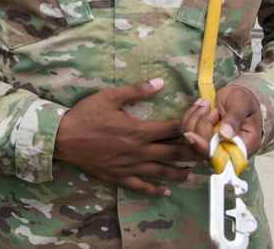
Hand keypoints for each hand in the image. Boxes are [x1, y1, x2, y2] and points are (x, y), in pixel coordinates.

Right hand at [53, 78, 198, 195]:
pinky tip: (166, 191)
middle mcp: (139, 151)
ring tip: (193, 173)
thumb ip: (137, 91)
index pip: (172, 128)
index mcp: (138, 130)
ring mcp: (130, 167)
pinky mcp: (120, 177)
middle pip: (173, 153)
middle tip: (208, 152)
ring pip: (161, 172)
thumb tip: (160, 82)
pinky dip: (156, 190)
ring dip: (180, 173)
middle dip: (193, 152)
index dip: (191, 121)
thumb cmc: (87, 115)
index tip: (204, 115)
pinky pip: (142, 187)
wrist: (65, 138)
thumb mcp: (110, 97)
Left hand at [181, 85, 262, 157]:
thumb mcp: (242, 102)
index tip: (192, 136)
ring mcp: (214, 146)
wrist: (236, 95)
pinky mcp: (202, 139)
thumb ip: (235, 117)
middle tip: (208, 106)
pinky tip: (198, 106)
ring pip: (192, 141)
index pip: (224, 157)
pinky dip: (189, 117)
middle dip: (200, 125)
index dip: (206, 149)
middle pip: (204, 150)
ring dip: (193, 118)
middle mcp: (229, 151)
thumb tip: (225, 135)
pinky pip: (187, 133)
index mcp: (244, 146)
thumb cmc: (243, 99)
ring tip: (205, 103)